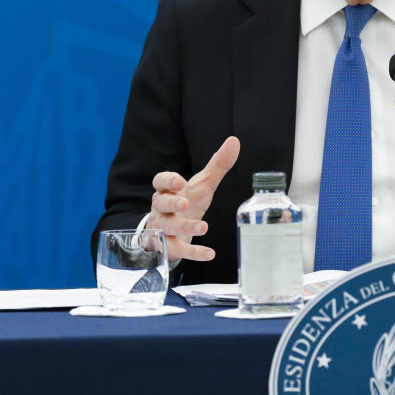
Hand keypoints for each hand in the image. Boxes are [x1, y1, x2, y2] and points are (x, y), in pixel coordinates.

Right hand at [148, 136, 239, 261]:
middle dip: (172, 203)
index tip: (180, 182)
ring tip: (204, 227)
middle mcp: (162, 209)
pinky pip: (178, 250)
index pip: (160, 182)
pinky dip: (194, 252)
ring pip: (167, 227)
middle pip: (160, 204)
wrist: (171, 232)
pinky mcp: (169, 246)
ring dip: (184, 227)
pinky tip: (210, 253)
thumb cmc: (187, 203)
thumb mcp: (202, 184)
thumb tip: (234, 141)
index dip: (168, 181)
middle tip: (185, 204)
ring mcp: (163, 228)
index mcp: (168, 191)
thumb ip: (217, 165)